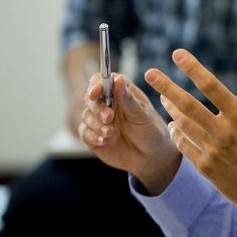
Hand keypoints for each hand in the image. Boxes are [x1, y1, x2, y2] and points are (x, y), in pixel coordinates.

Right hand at [78, 73, 181, 193]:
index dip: (96, 84)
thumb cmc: (151, 130)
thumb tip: (117, 79)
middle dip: (97, 107)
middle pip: (90, 98)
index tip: (95, 92)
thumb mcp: (142, 114)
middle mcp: (108, 104)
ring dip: (96, 123)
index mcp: (121, 92)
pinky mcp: (93, 136)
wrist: (151, 157)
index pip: (102, 81)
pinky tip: (105, 141)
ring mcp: (99, 120)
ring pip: (86, 115)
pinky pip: (84, 133)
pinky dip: (92, 136)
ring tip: (110, 133)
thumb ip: (127, 99)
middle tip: (109, 117)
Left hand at [145, 49, 236, 222]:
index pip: (211, 87)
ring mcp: (213, 152)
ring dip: (171, 109)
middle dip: (166, 87)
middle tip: (149, 73)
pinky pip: (185, 147)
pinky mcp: (207, 168)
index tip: (178, 54)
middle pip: (188, 105)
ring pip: (184, 125)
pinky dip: (177, 134)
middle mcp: (223, 133)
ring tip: (162, 97)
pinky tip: (174, 125)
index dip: (193, 68)